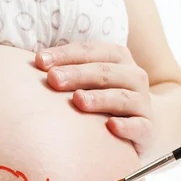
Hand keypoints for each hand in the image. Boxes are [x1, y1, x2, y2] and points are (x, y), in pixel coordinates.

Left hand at [35, 43, 153, 155]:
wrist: (144, 123)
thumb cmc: (104, 97)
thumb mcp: (89, 79)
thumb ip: (66, 69)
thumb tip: (32, 64)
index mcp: (117, 58)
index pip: (90, 51)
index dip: (65, 54)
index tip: (39, 61)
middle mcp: (133, 77)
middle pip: (104, 72)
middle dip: (77, 74)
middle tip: (53, 79)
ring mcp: (142, 103)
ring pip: (122, 97)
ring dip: (100, 98)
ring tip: (78, 100)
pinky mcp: (148, 129)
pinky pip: (140, 127)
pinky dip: (127, 126)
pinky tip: (111, 126)